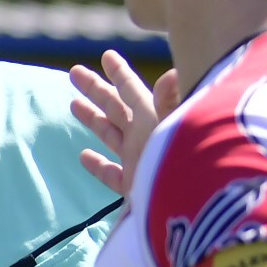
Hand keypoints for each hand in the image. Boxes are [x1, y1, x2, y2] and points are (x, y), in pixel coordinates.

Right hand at [68, 49, 182, 193]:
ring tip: (74, 104)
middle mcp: (145, 135)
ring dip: (93, 119)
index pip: (131, 89)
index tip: (106, 55)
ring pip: (111, 135)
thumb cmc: (187, 167)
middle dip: (96, 89)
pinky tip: (84, 156)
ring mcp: (139, 160)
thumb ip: (171, 103)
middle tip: (74, 71)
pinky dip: (98, 165)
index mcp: (152, 118)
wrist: (193, 211)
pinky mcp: (134, 186)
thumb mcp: (178, 130)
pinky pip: (112, 174)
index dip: (119, 72)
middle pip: (115, 106)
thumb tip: (172, 73)